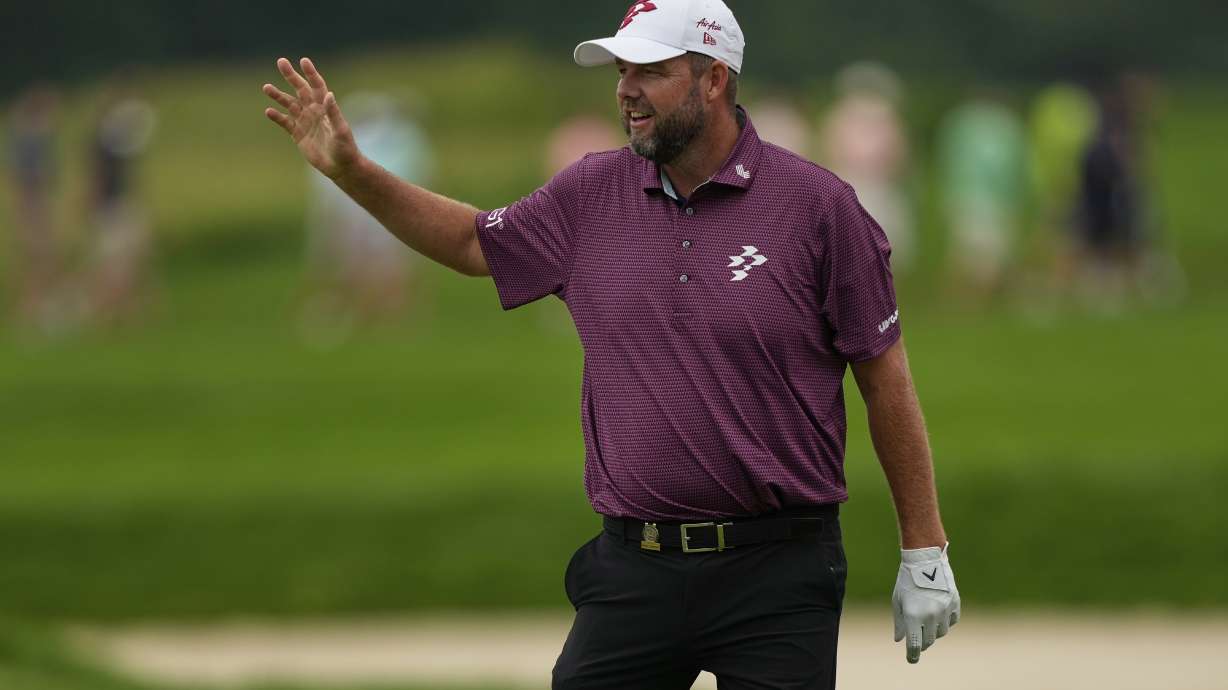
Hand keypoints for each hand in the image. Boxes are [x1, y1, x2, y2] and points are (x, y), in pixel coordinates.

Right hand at [263, 57, 360, 180]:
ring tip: (266, 87)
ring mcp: (305, 121)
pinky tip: (268, 111)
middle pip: (300, 89)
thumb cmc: (345, 148)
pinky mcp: (298, 134)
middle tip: (281, 61)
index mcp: (325, 107)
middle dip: (291, 76)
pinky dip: (277, 117)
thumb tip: (328, 94)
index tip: (303, 61)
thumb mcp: (341, 130)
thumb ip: (333, 112)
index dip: (311, 73)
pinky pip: (285, 122)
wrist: (340, 167)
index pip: (317, 86)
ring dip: (278, 95)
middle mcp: (314, 111)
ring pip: (289, 104)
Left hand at [892, 542, 959, 663]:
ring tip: (926, 619)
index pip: (914, 645)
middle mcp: (930, 616)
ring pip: (941, 632)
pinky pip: (951, 621)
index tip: (911, 659)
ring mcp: (944, 610)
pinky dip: (945, 621)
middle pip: (929, 641)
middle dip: (922, 641)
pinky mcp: (954, 604)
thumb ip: (900, 623)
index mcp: (913, 616)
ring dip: (934, 631)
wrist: (925, 560)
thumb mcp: (898, 601)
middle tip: (917, 636)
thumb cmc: (907, 581)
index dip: (912, 656)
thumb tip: (900, 640)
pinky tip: (938, 613)